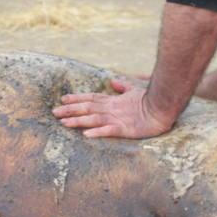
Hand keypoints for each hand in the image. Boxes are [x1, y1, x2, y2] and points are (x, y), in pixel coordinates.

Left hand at [52, 78, 175, 138]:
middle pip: (87, 108)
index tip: (62, 100)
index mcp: (113, 101)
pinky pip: (109, 130)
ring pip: (93, 118)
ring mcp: (117, 118)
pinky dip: (97, 132)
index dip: (76, 99)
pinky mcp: (125, 129)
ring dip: (78, 121)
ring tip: (63, 123)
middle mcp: (111, 108)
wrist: (163, 108)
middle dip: (70, 110)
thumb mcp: (134, 90)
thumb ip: (122, 87)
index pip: (91, 98)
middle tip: (54, 112)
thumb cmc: (150, 100)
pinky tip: (86, 135)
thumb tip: (113, 81)